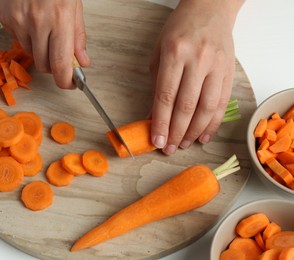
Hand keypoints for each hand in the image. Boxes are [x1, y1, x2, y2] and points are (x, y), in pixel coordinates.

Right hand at [0, 0, 89, 88]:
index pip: (61, 65)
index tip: (71, 84)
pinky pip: (17, 39)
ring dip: (39, 50)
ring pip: (30, 54)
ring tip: (44, 29)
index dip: (66, 81)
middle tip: (59, 55)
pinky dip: (26, 36)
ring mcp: (17, 21)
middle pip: (44, 65)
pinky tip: (30, 20)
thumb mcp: (74, 6)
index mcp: (59, 19)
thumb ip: (78, 36)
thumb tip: (82, 62)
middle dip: (53, 66)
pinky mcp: (4, 18)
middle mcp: (37, 22)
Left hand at [149, 0, 243, 154]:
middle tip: (169, 148)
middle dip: (176, 132)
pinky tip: (203, 135)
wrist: (210, 9)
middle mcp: (197, 60)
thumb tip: (154, 115)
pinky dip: (213, 123)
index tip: (156, 140)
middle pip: (186, 106)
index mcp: (174, 53)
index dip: (161, 122)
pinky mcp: (229, 71)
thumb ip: (157, 83)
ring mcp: (216, 66)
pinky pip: (222, 103)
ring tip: (184, 144)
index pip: (166, 96)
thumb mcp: (159, 51)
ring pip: (206, 108)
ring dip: (194, 131)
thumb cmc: (179, 29)